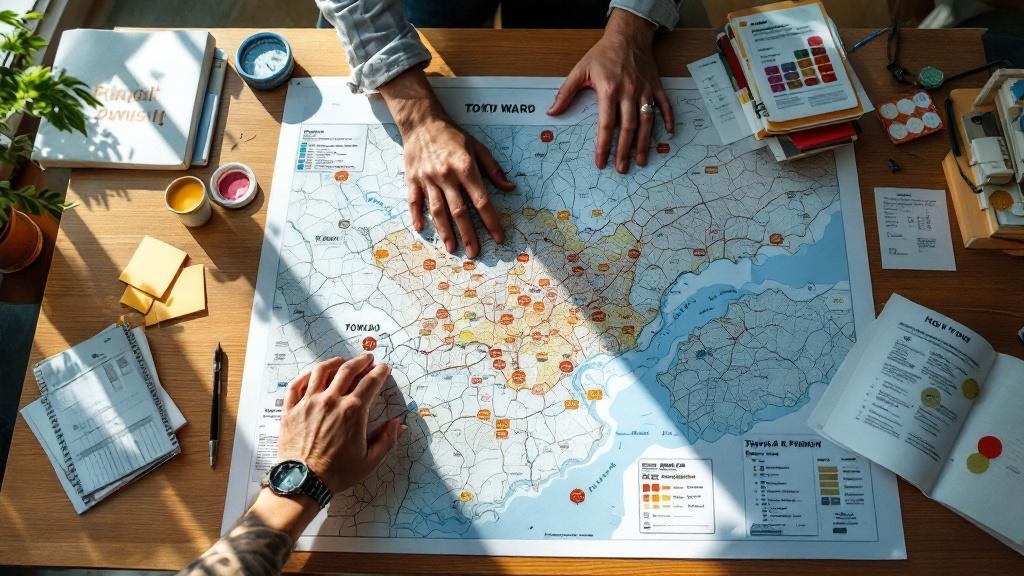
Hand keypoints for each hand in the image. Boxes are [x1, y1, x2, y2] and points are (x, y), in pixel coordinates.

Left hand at [277, 354, 403, 493]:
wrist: (303, 482)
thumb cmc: (337, 473)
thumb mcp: (369, 461)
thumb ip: (387, 440)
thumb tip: (398, 424)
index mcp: (352, 411)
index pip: (370, 382)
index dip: (380, 372)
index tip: (383, 368)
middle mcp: (330, 401)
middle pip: (347, 370)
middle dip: (361, 361)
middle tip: (367, 358)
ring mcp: (308, 403)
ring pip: (321, 371)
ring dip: (335, 362)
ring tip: (342, 360)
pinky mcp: (291, 410)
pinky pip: (296, 385)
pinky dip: (306, 375)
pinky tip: (313, 374)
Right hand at [380, 69, 515, 257]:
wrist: (421, 121)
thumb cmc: (452, 135)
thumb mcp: (477, 147)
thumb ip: (493, 169)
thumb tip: (509, 187)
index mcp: (466, 168)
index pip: (481, 201)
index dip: (491, 221)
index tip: (498, 237)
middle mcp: (447, 176)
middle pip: (459, 211)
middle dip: (468, 234)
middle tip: (474, 252)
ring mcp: (428, 179)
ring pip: (437, 211)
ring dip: (445, 231)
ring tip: (452, 248)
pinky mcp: (412, 179)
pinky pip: (414, 201)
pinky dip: (417, 216)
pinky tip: (421, 230)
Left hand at [548, 8, 674, 172]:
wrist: (628, 34)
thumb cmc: (603, 53)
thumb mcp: (580, 70)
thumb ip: (566, 92)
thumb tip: (552, 112)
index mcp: (609, 90)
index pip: (606, 124)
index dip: (603, 145)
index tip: (600, 162)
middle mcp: (629, 92)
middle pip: (628, 128)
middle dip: (624, 151)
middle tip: (622, 169)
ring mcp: (644, 90)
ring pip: (647, 121)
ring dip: (644, 143)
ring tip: (642, 160)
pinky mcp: (655, 86)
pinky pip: (664, 105)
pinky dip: (668, 119)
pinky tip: (669, 134)